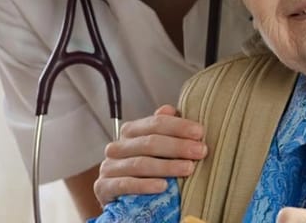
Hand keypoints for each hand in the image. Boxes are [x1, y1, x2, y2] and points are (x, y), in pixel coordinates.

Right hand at [93, 105, 207, 204]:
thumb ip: (164, 128)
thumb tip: (170, 109)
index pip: (156, 123)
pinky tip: (163, 186)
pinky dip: (145, 185)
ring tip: (188, 168)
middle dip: (178, 146)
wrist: (122, 196)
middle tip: (200, 151)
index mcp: (131, 131)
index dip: (179, 126)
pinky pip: (126, 184)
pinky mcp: (104, 187)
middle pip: (149, 142)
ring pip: (140, 163)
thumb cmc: (145, 167)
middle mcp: (117, 146)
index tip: (200, 132)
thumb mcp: (156, 147)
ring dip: (167, 166)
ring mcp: (109, 167)